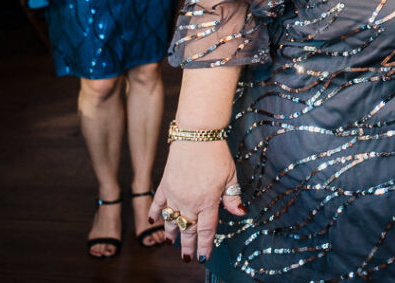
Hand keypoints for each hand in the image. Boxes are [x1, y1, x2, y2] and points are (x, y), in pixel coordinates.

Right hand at [149, 140, 244, 262]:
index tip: (203, 257)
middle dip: (187, 246)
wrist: (197, 135)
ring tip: (170, 243)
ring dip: (171, 233)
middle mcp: (189, 202)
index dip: (204, 246)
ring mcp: (174, 195)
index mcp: (208, 201)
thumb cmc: (217, 155)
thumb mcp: (231, 176)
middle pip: (188, 229)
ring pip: (171, 220)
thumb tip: (240, 213)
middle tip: (187, 258)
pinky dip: (155, 213)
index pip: (206, 230)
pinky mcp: (165, 185)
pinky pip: (157, 204)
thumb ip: (233, 197)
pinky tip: (153, 222)